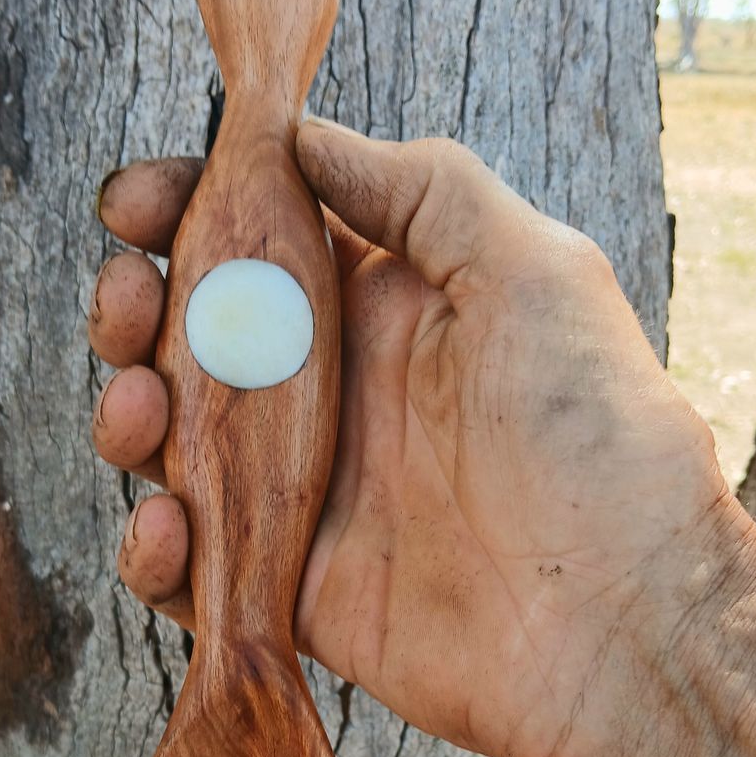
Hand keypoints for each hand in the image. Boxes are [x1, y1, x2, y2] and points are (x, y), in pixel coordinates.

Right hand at [88, 120, 751, 756]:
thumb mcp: (531, 266)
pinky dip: (154, 549)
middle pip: (193, 338)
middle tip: (129, 302)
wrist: (626, 621)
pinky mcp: (289, 587)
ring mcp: (308, 493)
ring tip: (141, 408)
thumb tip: (304, 135)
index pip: (257, 241)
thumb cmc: (597, 432)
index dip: (185, 211)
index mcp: (384, 308)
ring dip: (129, 416)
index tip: (135, 206)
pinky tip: (166, 526)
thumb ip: (420, 191)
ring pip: (175, 444)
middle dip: (137, 308)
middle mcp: (335, 394)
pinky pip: (192, 565)